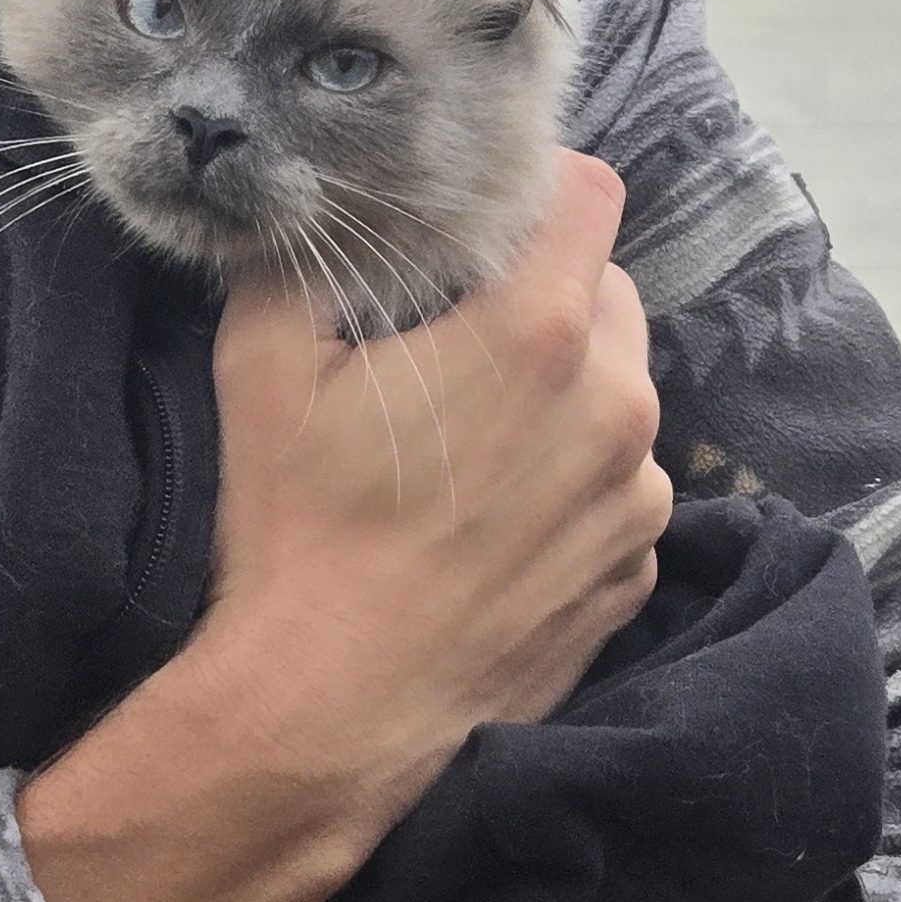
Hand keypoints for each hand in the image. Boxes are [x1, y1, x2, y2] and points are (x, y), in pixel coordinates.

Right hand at [19, 152, 673, 901]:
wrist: (330, 714)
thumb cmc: (298, 534)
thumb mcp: (263, 367)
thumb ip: (304, 264)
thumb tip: (320, 218)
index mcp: (540, 332)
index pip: (591, 194)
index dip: (536, 188)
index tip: (486, 217)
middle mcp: (617, 405)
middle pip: (609, 293)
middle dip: (546, 295)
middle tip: (460, 334)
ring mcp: (637, 498)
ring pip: (620, 395)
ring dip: (566, 395)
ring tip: (475, 440)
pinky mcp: (635, 573)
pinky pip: (619, 490)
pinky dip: (575, 485)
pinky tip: (496, 520)